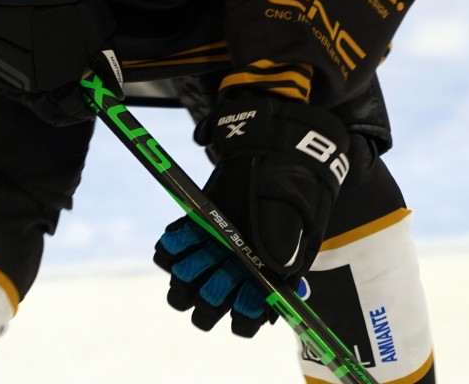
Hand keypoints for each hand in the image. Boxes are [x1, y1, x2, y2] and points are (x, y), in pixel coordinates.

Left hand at [154, 91, 349, 333]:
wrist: (273, 149)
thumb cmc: (294, 185)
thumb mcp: (297, 208)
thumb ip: (287, 235)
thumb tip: (279, 267)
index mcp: (267, 279)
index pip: (247, 319)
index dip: (239, 315)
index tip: (239, 295)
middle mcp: (236, 272)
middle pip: (209, 305)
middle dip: (207, 294)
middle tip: (215, 267)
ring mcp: (213, 252)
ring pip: (186, 284)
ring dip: (186, 271)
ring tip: (199, 245)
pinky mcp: (195, 230)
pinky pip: (170, 252)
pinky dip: (171, 246)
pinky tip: (182, 231)